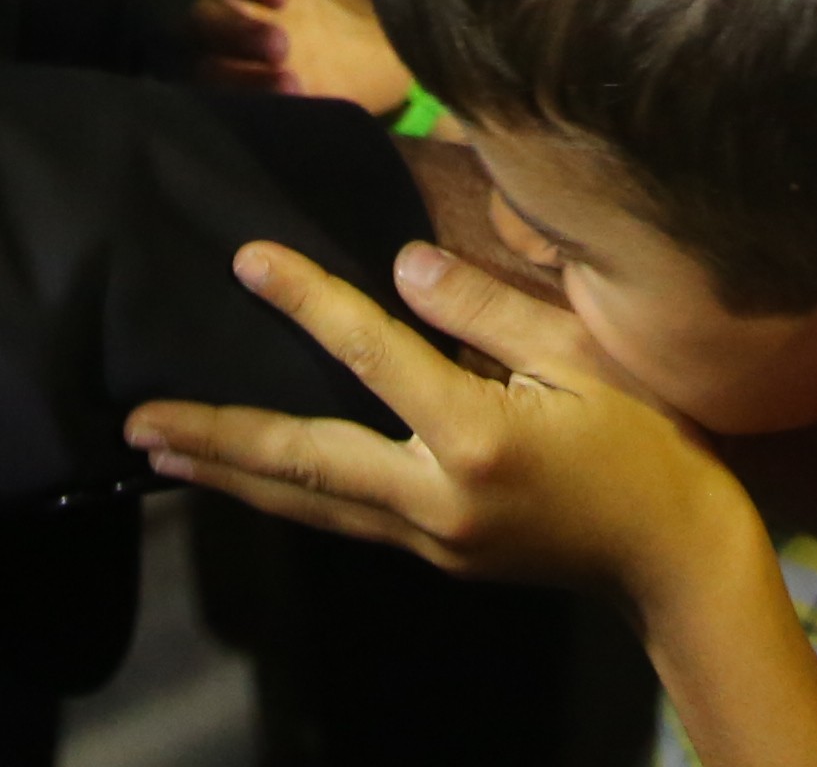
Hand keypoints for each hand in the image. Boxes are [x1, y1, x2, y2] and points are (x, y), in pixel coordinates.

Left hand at [132, 241, 763, 606]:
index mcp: (474, 437)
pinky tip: (251, 478)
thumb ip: (486, 310)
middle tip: (139, 422)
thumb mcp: (582, 354)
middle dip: (218, 438)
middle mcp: (436, 499)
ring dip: (233, 477)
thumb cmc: (647, 439)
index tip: (248, 258)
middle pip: (304, 462)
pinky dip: (288, 494)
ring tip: (161, 455)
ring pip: (311, 504)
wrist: (677, 558)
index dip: (305, 301)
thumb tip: (400, 266)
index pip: (371, 353)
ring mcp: (431, 540)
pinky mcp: (436, 555)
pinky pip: (344, 518)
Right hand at [193, 0, 412, 115]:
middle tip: (283, 47)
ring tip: (293, 85)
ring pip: (208, 68)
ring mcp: (243, 57)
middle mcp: (239, 5)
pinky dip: (259, 109)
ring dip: (239, 79)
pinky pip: (237, 108)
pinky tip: (298, 108)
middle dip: (235, 32)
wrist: (396, 31)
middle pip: (202, 16)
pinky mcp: (261, 97)